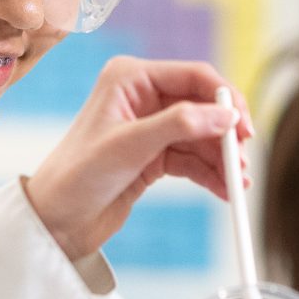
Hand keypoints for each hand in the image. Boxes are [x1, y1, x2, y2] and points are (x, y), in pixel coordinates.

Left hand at [25, 58, 250, 259]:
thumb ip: (178, 125)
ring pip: (201, 137)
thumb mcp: (129, 147)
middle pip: (203, 107)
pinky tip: (225, 191)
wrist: (55, 222)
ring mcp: (149, 126)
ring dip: (222, 159)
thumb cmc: (77, 177)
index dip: (225, 100)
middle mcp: (142, 96)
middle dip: (226, 135)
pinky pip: (193, 159)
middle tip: (243, 162)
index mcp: (130, 77)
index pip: (194, 76)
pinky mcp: (153, 156)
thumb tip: (225, 115)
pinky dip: (211, 174)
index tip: (244, 129)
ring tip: (238, 185)